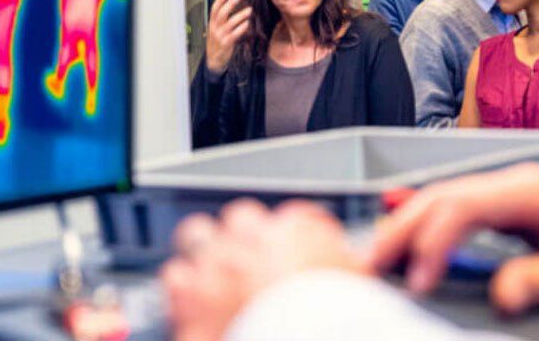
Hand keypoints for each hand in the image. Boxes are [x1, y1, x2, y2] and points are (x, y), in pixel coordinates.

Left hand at [160, 199, 366, 340]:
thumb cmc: (336, 321)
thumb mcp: (362, 285)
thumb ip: (348, 265)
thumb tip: (349, 262)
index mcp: (297, 232)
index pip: (297, 217)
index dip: (297, 237)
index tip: (300, 253)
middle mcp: (251, 240)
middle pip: (240, 217)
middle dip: (245, 235)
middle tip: (255, 259)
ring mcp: (215, 268)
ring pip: (197, 235)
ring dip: (207, 252)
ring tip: (218, 273)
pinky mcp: (189, 302)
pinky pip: (175, 278)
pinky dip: (183, 287)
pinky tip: (195, 299)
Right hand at [205, 0, 250, 73]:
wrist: (213, 61)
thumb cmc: (216, 44)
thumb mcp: (215, 31)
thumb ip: (220, 21)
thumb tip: (227, 7)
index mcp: (211, 24)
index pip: (214, 9)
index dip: (219, 0)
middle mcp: (214, 29)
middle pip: (222, 13)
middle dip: (230, 3)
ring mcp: (220, 36)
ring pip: (230, 23)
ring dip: (240, 15)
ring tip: (249, 10)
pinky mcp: (226, 43)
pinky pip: (234, 34)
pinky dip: (241, 28)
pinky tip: (247, 24)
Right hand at [371, 163, 538, 314]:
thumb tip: (500, 296)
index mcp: (533, 192)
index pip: (464, 207)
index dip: (433, 241)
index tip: (417, 278)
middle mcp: (514, 182)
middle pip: (442, 196)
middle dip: (401, 229)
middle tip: (369, 264)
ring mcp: (508, 187)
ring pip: (442, 196)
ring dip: (406, 223)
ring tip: (376, 254)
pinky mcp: (506, 200)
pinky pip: (455, 202)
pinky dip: (424, 215)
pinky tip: (398, 216)